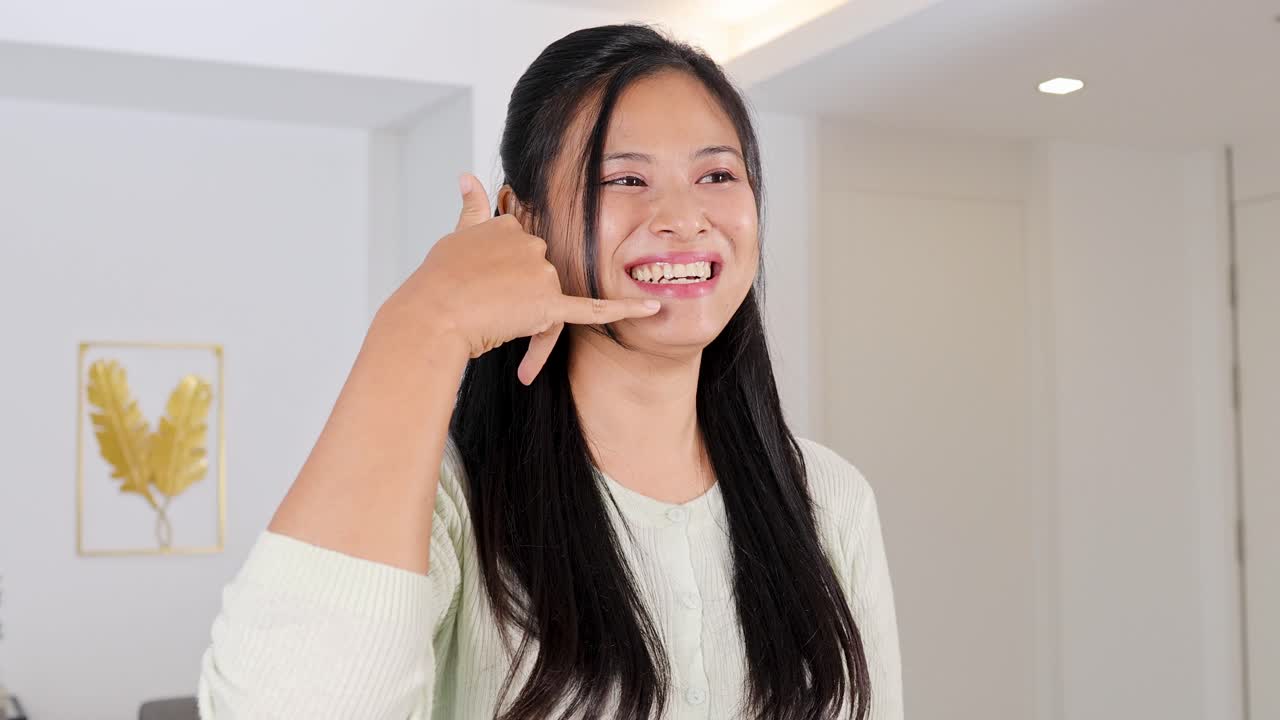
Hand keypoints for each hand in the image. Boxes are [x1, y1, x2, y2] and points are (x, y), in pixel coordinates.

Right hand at [382, 173, 660, 383]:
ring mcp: (541, 273)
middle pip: (540, 275)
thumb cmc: (438, 282)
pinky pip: (592, 309)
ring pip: (548, 299)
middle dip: (519, 295)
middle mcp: (531, 243)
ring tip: (492, 317)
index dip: (505, 274)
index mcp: (510, 224)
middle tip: (485, 305)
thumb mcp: (455, 236)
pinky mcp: (548, 304)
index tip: (485, 283)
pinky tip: (653, 306)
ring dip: (525, 313)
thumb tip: (466, 175)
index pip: (522, 251)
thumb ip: (470, 206)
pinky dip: (625, 308)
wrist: (432, 317)